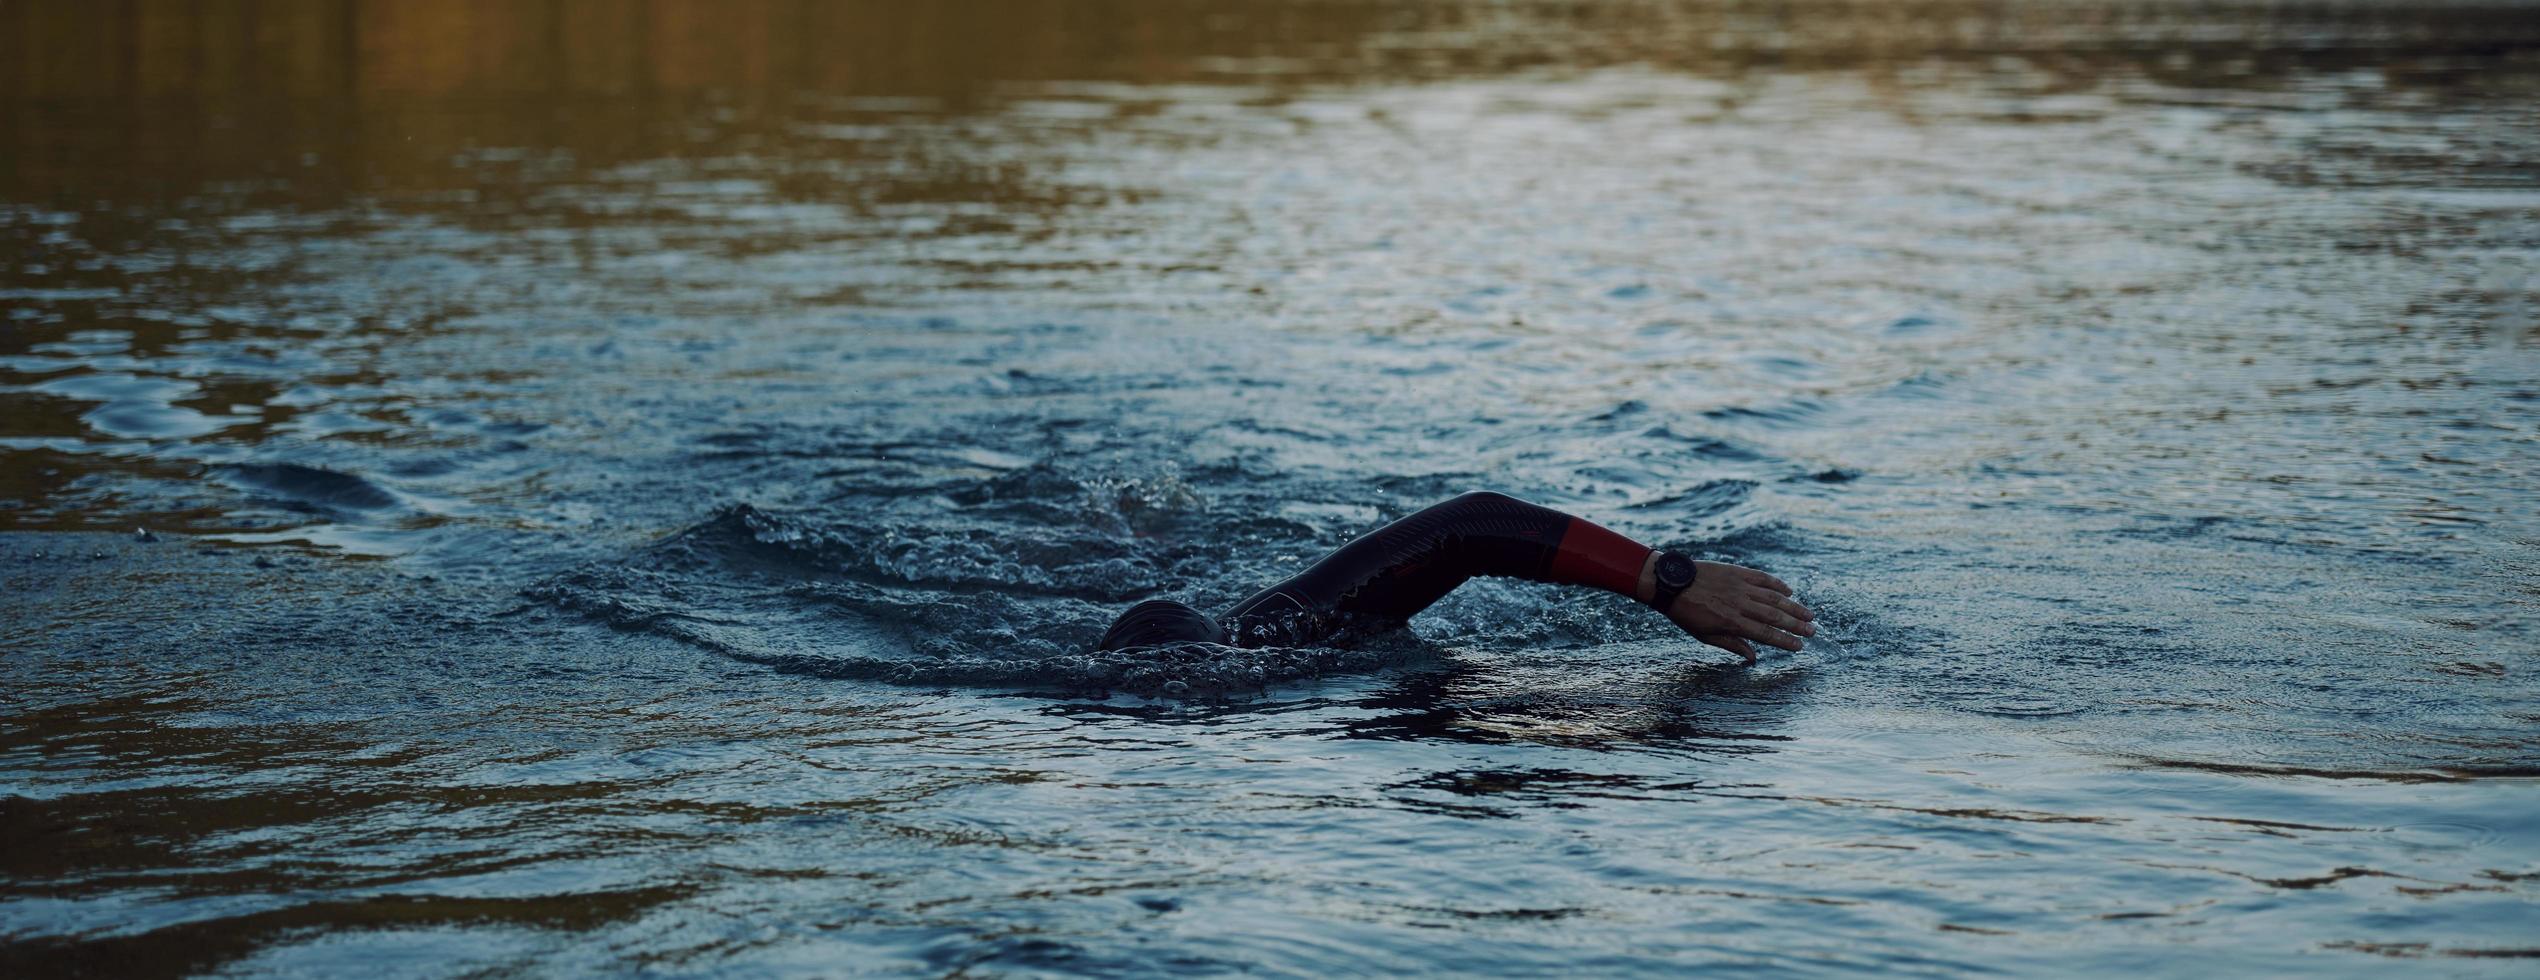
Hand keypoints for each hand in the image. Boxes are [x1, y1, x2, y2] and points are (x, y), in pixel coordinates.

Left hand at [1662, 561, 1812, 663]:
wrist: (1672, 583)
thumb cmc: (1686, 613)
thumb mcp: (1705, 636)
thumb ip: (1732, 645)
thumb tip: (1753, 658)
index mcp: (1732, 623)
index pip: (1766, 634)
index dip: (1785, 641)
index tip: (1799, 646)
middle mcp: (1740, 605)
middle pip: (1775, 616)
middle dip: (1796, 625)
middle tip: (1813, 631)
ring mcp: (1741, 586)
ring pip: (1774, 597)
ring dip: (1793, 607)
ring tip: (1809, 614)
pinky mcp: (1738, 572)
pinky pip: (1763, 578)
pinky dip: (1778, 584)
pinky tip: (1789, 591)